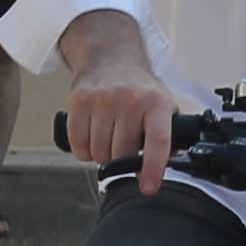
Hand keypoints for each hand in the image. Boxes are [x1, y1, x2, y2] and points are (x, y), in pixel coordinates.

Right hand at [60, 8, 186, 193]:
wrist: (111, 58)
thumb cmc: (139, 89)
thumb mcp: (162, 107)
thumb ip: (167, 138)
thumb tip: (163, 169)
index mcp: (157, 103)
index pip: (158, 140)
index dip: (153, 168)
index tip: (148, 187)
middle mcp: (130, 99)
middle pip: (121, 153)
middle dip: (121, 159)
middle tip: (123, 145)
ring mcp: (103, 99)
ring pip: (98, 152)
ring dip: (101, 154)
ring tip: (108, 138)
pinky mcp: (79, 100)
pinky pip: (78, 144)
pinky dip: (83, 150)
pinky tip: (91, 136)